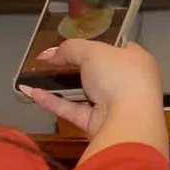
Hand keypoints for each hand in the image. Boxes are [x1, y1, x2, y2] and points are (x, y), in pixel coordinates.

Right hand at [20, 39, 164, 133]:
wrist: (128, 121)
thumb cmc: (120, 77)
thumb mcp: (92, 51)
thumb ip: (69, 49)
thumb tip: (50, 54)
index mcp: (137, 61)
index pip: (121, 50)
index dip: (102, 46)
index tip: (80, 45)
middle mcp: (129, 84)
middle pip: (101, 72)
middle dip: (78, 67)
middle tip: (54, 60)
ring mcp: (114, 106)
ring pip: (84, 93)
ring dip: (62, 86)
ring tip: (38, 75)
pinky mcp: (98, 124)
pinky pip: (72, 109)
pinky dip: (53, 101)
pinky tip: (32, 92)